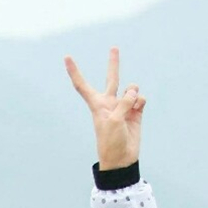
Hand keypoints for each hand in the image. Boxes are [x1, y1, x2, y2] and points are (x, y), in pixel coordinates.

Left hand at [65, 48, 145, 170]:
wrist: (121, 159)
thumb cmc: (111, 142)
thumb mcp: (114, 120)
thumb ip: (124, 102)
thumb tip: (134, 91)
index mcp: (97, 105)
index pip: (82, 86)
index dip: (74, 71)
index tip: (67, 57)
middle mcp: (110, 103)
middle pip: (112, 79)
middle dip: (114, 63)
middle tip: (114, 47)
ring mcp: (123, 106)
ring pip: (132, 88)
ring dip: (134, 93)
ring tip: (131, 107)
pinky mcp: (136, 112)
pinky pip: (140, 99)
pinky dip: (141, 102)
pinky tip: (138, 110)